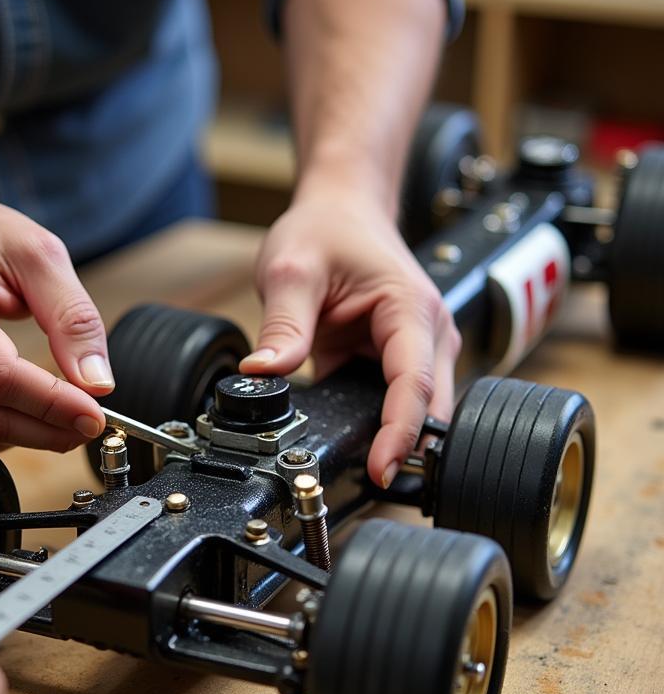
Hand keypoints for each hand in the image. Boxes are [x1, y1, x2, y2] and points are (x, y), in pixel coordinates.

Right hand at [0, 187, 113, 450]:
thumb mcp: (38, 254)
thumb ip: (72, 317)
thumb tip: (97, 382)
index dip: (52, 405)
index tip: (95, 416)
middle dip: (48, 429)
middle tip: (90, 423)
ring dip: (27, 434)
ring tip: (65, 414)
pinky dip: (0, 428)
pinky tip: (25, 408)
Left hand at [241, 187, 460, 487]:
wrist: (342, 209)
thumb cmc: (326, 229)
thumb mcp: (292, 270)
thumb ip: (283, 325)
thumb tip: (262, 375)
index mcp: (411, 310)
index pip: (416, 383)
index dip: (401, 432)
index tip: (382, 469)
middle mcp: (427, 333)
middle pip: (430, 407)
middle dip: (405, 446)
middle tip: (369, 484)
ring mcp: (418, 350)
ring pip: (420, 411)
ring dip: (394, 438)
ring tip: (358, 468)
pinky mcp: (397, 362)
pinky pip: (396, 403)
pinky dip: (380, 424)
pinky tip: (354, 441)